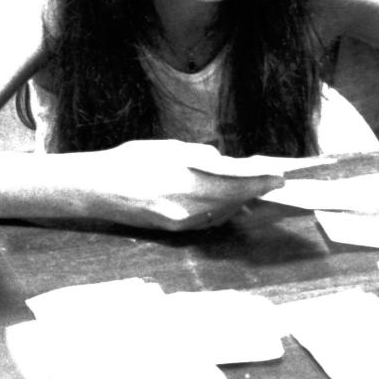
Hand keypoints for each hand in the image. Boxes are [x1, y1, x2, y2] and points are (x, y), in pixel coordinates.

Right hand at [83, 140, 283, 232]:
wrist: (98, 189)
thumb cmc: (131, 161)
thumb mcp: (170, 149)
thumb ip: (202, 157)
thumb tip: (227, 163)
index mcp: (189, 177)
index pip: (238, 181)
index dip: (262, 180)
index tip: (281, 176)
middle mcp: (189, 203)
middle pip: (236, 199)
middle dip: (254, 190)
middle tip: (272, 180)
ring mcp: (184, 220)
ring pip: (224, 212)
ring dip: (239, 200)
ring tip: (251, 187)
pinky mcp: (177, 230)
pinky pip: (208, 220)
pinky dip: (220, 209)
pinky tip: (224, 199)